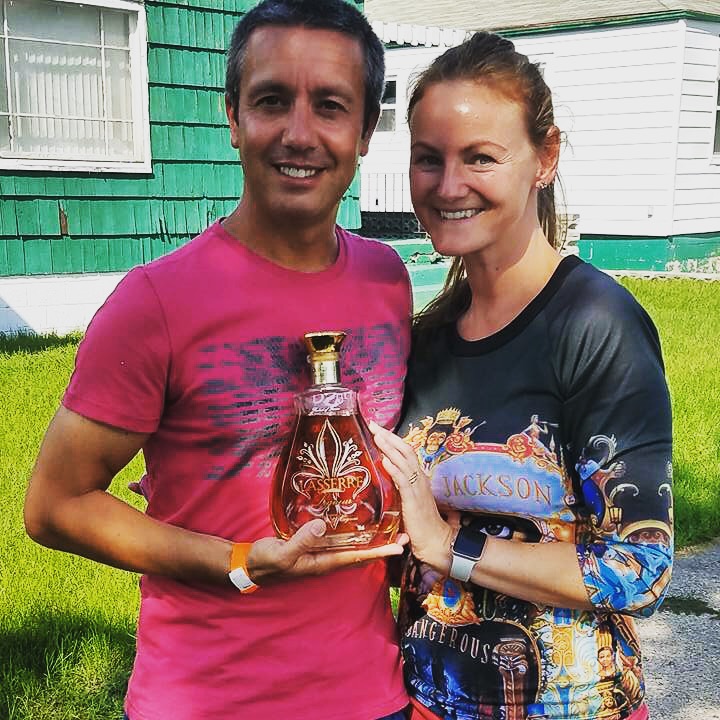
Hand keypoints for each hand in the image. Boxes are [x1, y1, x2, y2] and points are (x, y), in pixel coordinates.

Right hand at [246, 519, 408, 584]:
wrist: (248, 564)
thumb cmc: (265, 561)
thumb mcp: (281, 552)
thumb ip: (301, 540)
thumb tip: (322, 525)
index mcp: (323, 563)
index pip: (357, 557)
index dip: (379, 551)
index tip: (399, 546)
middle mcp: (326, 559)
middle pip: (361, 553)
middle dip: (382, 545)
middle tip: (405, 534)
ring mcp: (320, 553)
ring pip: (352, 546)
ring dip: (371, 539)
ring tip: (389, 526)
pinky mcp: (313, 545)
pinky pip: (339, 540)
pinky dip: (353, 532)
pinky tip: (357, 522)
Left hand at [369, 421, 453, 573]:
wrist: (436, 541)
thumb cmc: (421, 523)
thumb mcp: (409, 500)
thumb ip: (400, 487)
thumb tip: (385, 473)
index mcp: (418, 477)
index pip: (406, 452)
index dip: (393, 440)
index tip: (378, 429)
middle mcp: (419, 478)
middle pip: (405, 451)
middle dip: (389, 436)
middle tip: (373, 424)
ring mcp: (417, 488)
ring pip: (404, 461)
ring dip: (390, 447)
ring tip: (377, 435)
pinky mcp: (413, 501)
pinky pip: (403, 481)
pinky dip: (394, 469)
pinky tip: (384, 460)